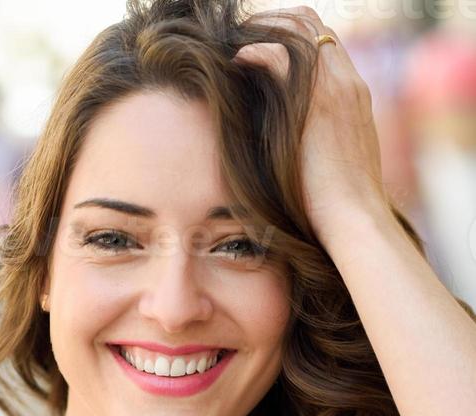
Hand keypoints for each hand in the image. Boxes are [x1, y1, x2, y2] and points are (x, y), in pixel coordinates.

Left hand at [232, 6, 389, 248]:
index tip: (262, 49)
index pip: (324, 43)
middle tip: (241, 38)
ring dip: (262, 30)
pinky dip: (253, 51)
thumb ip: (316, 144)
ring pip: (298, 28)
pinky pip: (279, 55)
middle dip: (274, 23)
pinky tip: (234, 63)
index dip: (291, 37)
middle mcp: (348, 82)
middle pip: (312, 24)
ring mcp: (336, 87)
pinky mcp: (317, 100)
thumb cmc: (339, 208)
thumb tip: (286, 148)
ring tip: (234, 46)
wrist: (355, 219)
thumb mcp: (332, 167)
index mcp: (355, 95)